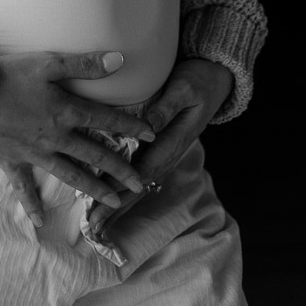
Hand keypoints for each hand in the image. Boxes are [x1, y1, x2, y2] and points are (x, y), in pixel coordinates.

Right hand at [0, 51, 154, 228]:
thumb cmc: (6, 74)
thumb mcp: (46, 62)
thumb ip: (83, 64)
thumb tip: (119, 61)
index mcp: (64, 111)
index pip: (104, 119)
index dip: (129, 125)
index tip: (151, 135)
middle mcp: (55, 137)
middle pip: (93, 153)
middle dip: (119, 168)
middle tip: (140, 183)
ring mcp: (34, 153)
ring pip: (70, 174)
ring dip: (93, 187)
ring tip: (113, 201)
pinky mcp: (12, 161)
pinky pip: (24, 187)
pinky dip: (31, 204)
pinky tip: (40, 222)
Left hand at [86, 58, 233, 239]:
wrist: (213, 80)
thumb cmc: (197, 82)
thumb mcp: (184, 90)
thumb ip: (167, 107)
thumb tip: (149, 126)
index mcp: (172, 143)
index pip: (142, 172)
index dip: (121, 189)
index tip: (102, 204)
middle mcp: (166, 153)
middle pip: (137, 185)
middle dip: (114, 205)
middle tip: (92, 225)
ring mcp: (161, 151)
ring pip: (135, 181)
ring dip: (115, 199)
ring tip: (92, 218)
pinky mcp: (156, 145)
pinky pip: (136, 167)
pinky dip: (120, 181)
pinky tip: (102, 189)